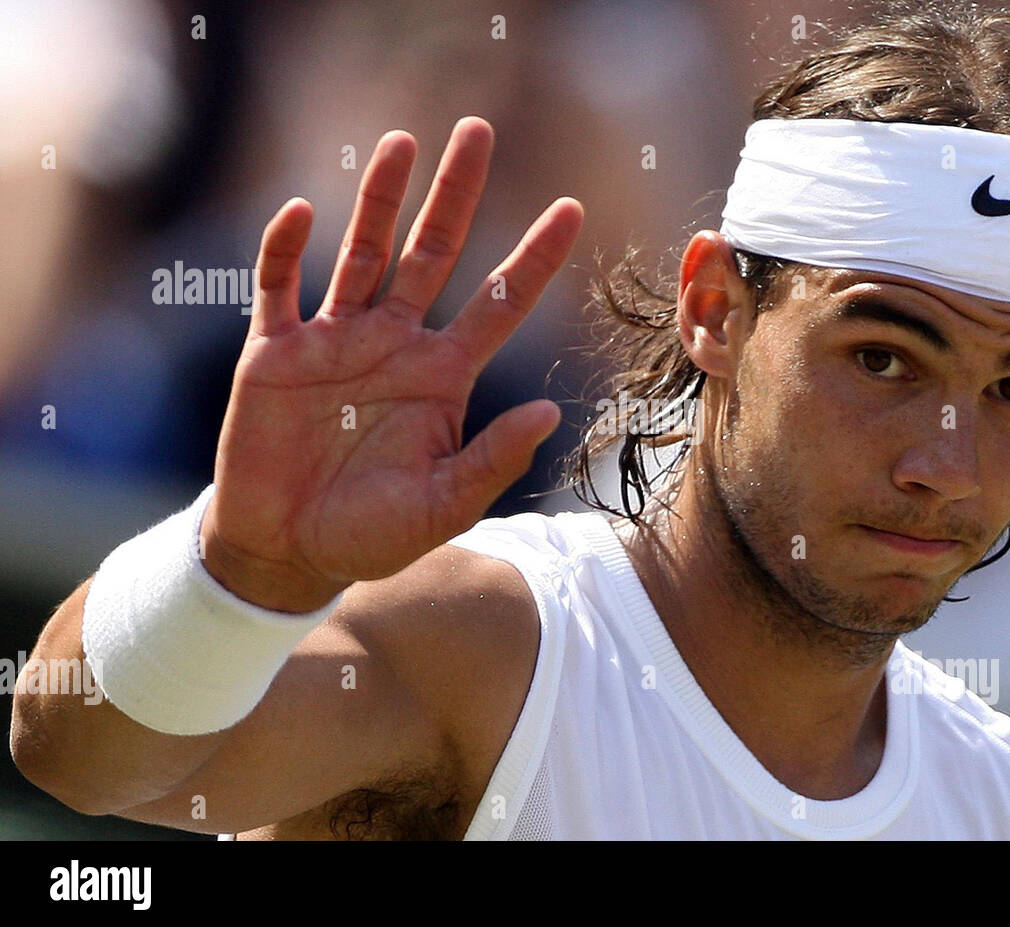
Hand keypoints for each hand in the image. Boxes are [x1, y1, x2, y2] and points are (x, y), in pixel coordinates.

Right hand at [200, 119, 582, 610]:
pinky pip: (278, 286)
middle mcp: (395, 344)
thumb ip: (494, 459)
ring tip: (402, 143)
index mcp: (442, 376)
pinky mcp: (274, 351)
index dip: (534, 257)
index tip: (572, 209)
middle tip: (477, 129)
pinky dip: (285, 249)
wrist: (287, 551)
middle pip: (433, 253)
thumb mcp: (444, 505)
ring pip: (361, 252)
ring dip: (378, 199)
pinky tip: (301, 212)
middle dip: (455, 194)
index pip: (498, 302)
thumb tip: (553, 412)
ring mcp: (334, 341)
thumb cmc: (371, 533)